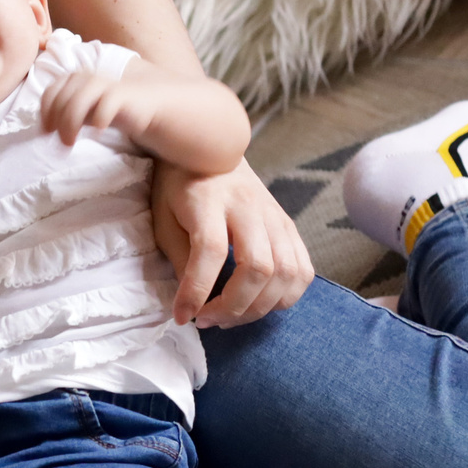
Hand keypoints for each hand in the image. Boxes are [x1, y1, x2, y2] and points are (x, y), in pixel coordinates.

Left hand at [40, 65, 176, 147]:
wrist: (146, 106)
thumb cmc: (109, 109)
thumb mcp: (83, 111)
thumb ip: (65, 113)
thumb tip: (44, 128)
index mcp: (76, 79)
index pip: (51, 91)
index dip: (45, 111)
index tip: (47, 131)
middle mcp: (88, 78)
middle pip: (62, 98)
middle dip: (57, 122)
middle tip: (62, 143)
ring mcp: (105, 85)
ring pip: (78, 100)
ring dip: (70, 123)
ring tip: (71, 142)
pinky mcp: (122, 95)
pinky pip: (105, 104)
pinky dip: (98, 119)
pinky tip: (97, 133)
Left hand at [151, 158, 314, 326]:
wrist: (213, 147)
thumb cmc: (180, 186)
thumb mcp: (164, 218)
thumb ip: (181, 257)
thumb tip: (192, 302)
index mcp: (209, 201)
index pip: (210, 252)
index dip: (197, 291)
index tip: (183, 317)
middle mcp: (248, 207)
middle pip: (258, 267)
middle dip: (234, 306)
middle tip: (208, 320)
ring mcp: (274, 216)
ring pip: (286, 272)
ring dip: (260, 307)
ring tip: (231, 317)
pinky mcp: (288, 225)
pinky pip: (303, 268)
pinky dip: (287, 295)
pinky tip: (261, 304)